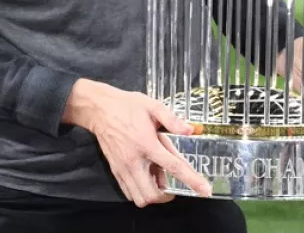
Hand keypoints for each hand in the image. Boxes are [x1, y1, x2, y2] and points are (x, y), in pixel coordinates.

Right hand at [63, 79, 211, 206]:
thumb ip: (172, 119)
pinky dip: (140, 192)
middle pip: (153, 194)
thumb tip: (190, 130)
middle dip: (168, 195)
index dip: (192, 180)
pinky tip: (146, 178)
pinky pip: (129, 192)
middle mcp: (134, 161)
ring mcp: (123, 168)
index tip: (204, 190)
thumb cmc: (126, 106)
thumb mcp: (152, 106)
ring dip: (153, 195)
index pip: (173, 167)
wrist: (99, 109)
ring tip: (159, 180)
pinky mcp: (115, 170)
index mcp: (147, 144)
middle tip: (174, 184)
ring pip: (140, 198)